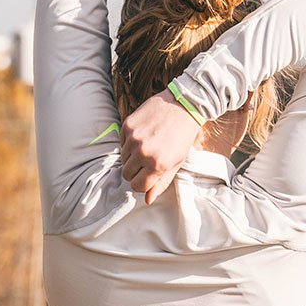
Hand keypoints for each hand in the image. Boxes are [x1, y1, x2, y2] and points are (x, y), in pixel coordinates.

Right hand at [119, 87, 202, 204]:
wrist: (183, 105)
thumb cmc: (182, 136)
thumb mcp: (176, 163)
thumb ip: (160, 182)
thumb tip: (147, 200)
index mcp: (157, 165)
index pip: (137, 186)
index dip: (142, 183)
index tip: (147, 176)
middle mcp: (143, 152)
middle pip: (127, 174)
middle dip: (135, 171)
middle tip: (147, 161)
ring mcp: (133, 138)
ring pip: (123, 159)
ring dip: (132, 156)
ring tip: (147, 146)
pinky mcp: (128, 125)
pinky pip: (122, 143)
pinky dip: (129, 142)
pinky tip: (144, 135)